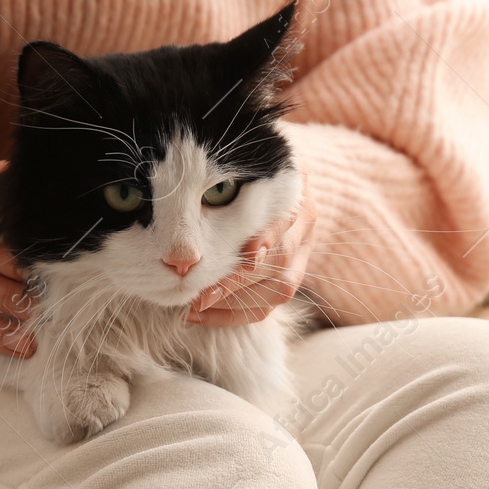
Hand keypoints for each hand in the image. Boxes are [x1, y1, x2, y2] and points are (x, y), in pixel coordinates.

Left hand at [188, 186, 316, 326]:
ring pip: (280, 289)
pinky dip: (234, 314)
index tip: (247, 255)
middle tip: (202, 293)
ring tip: (198, 305)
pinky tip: (202, 314)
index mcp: (295, 192)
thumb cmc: (241, 175)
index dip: (267, 238)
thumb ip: (221, 189)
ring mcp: (302, 252)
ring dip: (236, 301)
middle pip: (280, 260)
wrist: (269, 181)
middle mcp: (304, 224)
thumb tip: (184, 218)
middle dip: (238, 280)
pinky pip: (268, 306)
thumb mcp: (235, 174)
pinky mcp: (290, 277)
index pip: (285, 219)